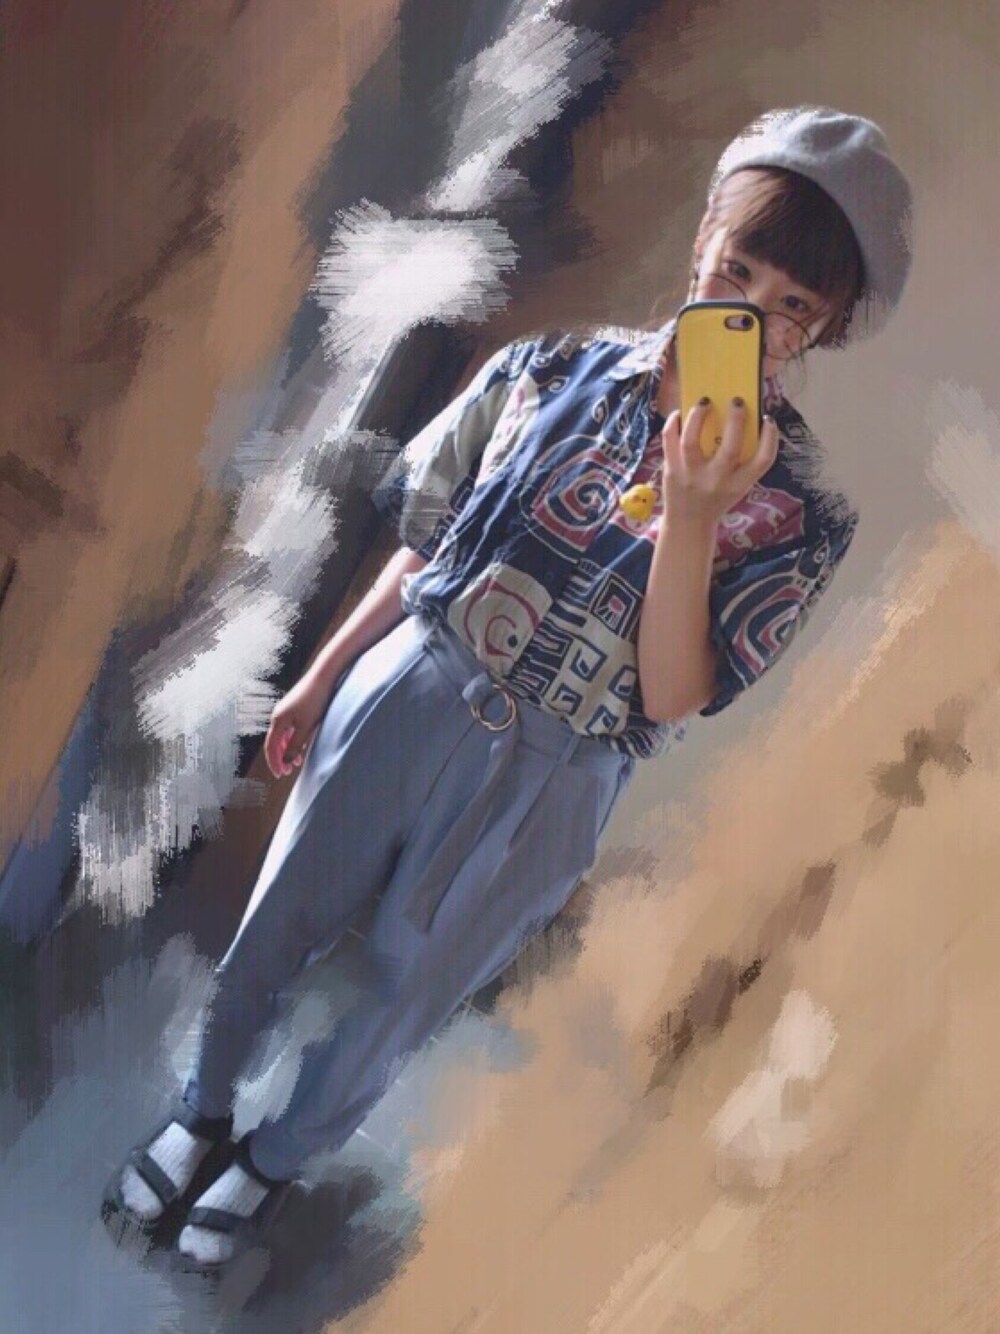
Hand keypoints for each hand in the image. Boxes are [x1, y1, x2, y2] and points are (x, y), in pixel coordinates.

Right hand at [263, 669, 337, 778]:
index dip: (274, 763)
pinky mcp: (295, 707)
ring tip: (297, 762)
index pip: (271, 747)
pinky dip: (293, 740)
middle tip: (287, 772)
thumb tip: (287, 761)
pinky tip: (302, 746)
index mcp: (278, 720)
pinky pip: (289, 728)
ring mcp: (286, 710)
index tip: (280, 775)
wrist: (324, 676)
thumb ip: (295, 746)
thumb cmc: (316, 701)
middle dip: (280, 758)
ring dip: (288, 750)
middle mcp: (278, 715)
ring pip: (282, 735)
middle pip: (274, 742)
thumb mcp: (306, 727)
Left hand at [660, 397, 779, 526]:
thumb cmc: (717, 499)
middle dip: (736, 419)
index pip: (763, 460)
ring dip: (698, 416)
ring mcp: (691, 476)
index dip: (771, 437)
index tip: (768, 419)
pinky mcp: (671, 470)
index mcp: (739, 484)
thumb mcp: (737, 486)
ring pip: (691, 440)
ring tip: (705, 401)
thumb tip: (742, 419)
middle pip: (731, 447)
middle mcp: (717, 481)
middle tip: (736, 401)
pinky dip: (673, 423)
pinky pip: (669, 440)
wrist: (688, 524)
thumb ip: (743, 462)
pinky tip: (681, 413)